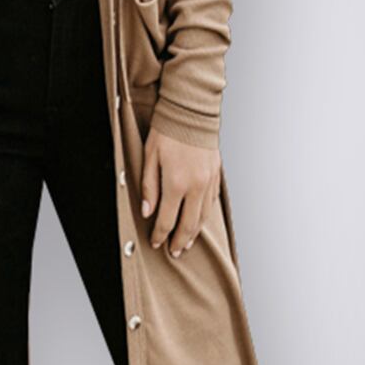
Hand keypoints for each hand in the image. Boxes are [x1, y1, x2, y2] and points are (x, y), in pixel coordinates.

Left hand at [140, 128, 220, 256]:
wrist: (191, 113)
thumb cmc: (167, 132)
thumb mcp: (149, 157)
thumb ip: (149, 187)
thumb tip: (147, 211)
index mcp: (176, 183)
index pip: (167, 219)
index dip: (160, 235)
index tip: (155, 243)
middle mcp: (196, 187)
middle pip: (188, 224)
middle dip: (179, 241)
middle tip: (173, 252)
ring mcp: (208, 182)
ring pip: (202, 217)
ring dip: (193, 234)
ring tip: (186, 244)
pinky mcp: (216, 176)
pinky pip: (211, 204)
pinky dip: (204, 217)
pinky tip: (198, 222)